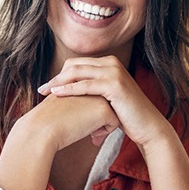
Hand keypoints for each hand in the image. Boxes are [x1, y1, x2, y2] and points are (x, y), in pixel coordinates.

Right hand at [0, 88, 119, 189]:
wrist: (42, 129)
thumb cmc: (48, 121)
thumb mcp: (64, 104)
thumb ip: (78, 102)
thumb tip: (89, 112)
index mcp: (79, 80)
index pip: (95, 96)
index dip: (92, 111)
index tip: (83, 123)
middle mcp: (90, 83)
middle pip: (106, 101)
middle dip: (102, 117)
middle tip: (91, 132)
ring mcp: (98, 95)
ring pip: (113, 111)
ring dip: (104, 124)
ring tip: (93, 135)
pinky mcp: (103, 109)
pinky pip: (114, 123)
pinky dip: (105, 132)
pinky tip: (92, 137)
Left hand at [39, 56, 188, 189]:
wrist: (147, 126)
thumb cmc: (125, 116)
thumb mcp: (106, 99)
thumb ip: (91, 91)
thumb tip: (70, 93)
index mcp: (109, 63)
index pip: (77, 64)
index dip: (60, 74)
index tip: (48, 87)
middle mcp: (111, 63)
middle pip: (75, 65)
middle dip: (56, 77)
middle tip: (42, 90)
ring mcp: (114, 72)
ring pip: (78, 73)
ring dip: (59, 82)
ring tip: (45, 92)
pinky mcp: (115, 85)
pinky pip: (86, 85)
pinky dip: (70, 89)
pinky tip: (57, 94)